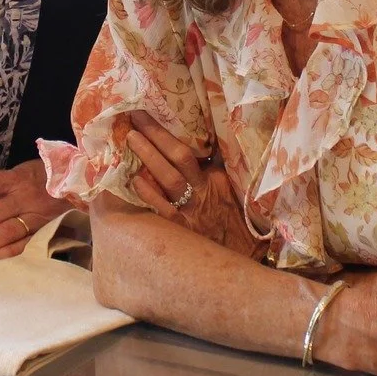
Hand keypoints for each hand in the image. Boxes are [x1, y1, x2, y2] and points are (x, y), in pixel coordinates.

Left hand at [121, 113, 255, 255]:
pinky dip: (149, 195)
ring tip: (130, 139)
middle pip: (177, 157)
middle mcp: (201, 191)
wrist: (246, 261)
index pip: (188, 150)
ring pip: (169, 179)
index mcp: (214, 179)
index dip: (166, 132)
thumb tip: (198, 146)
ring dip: (149, 157)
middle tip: (134, 116)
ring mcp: (191, 211)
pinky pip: (164, 210)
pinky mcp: (183, 232)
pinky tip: (134, 181)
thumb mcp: (232, 193)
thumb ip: (216, 170)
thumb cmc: (238, 225)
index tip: (147, 114)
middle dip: (155, 135)